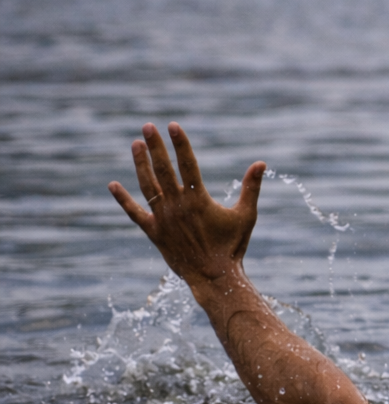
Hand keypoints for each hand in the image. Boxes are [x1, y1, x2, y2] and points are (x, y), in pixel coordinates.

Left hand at [109, 122, 264, 286]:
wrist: (214, 277)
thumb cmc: (232, 246)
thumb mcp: (246, 215)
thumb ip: (251, 187)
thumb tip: (261, 163)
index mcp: (199, 199)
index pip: (187, 164)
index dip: (180, 143)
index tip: (173, 126)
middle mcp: (177, 206)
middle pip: (163, 169)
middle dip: (155, 146)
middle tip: (148, 127)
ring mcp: (163, 219)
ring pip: (148, 185)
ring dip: (141, 163)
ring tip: (135, 144)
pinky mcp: (154, 232)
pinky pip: (135, 213)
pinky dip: (123, 199)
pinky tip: (112, 185)